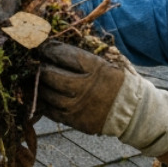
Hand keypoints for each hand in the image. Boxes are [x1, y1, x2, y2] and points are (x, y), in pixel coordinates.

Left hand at [38, 42, 167, 156]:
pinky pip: (50, 110)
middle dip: (40, 67)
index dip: (49, 49)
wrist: (132, 111)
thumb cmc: (117, 82)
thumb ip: (83, 57)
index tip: (43, 46)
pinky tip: (42, 95)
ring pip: (46, 93)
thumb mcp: (105, 63)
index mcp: (94, 68)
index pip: (63, 54)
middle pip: (50, 74)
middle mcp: (83, 86)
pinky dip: (43, 101)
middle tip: (35, 63)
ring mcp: (77, 105)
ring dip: (38, 84)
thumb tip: (56, 47)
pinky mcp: (73, 120)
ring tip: (36, 79)